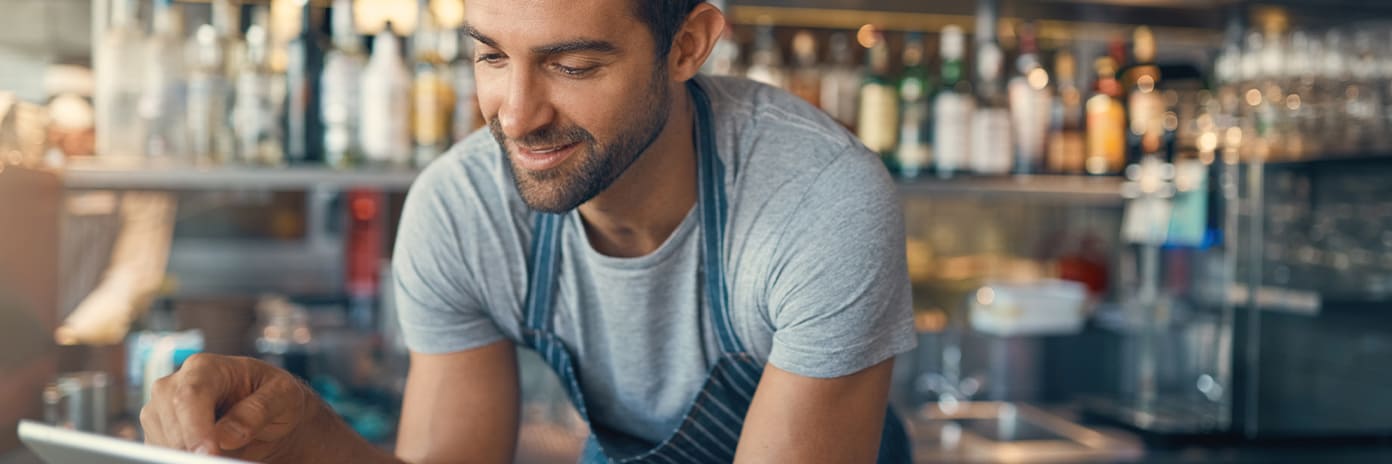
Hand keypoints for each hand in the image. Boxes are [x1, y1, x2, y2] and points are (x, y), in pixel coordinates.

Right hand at [140, 354, 322, 460]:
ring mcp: (160, 410)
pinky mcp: (157, 434)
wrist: (266, 413)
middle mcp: (174, 385)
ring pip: (164, 443)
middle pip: (171, 422)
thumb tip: (226, 436)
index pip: (190, 396)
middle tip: (222, 462)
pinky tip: (211, 456)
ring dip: (191, 456)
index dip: (196, 428)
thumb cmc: (275, 398)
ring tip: (228, 455)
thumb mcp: (283, 397)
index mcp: (206, 367)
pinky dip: (185, 460)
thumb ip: (258, 411)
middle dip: (194, 449)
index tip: (209, 454)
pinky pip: (164, 456)